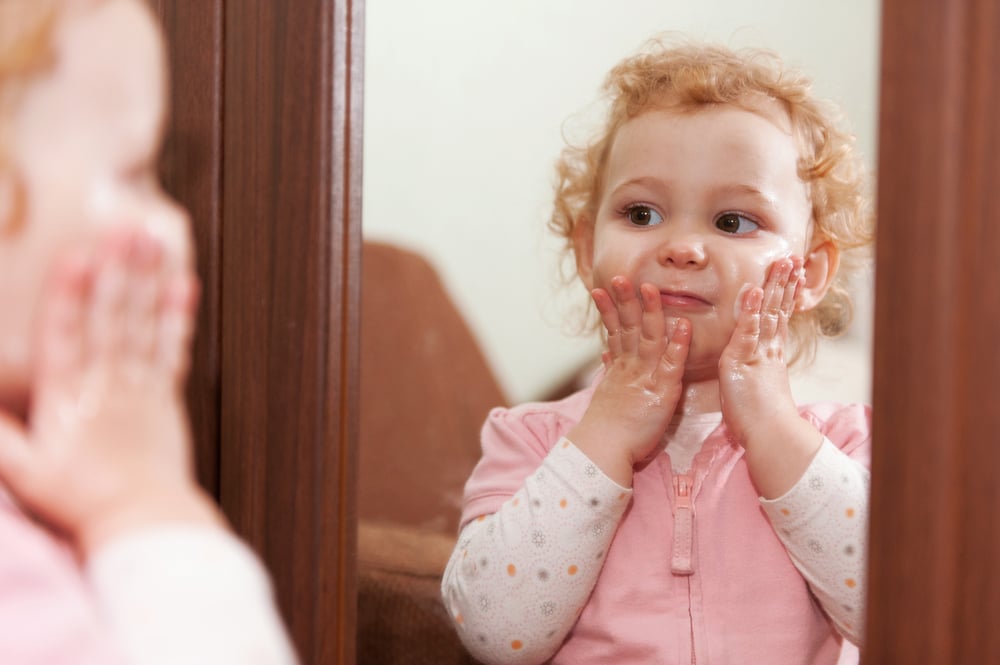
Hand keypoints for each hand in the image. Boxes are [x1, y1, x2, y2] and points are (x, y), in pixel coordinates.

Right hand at [0, 229, 220, 554]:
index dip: (69, 294)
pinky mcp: (165, 396)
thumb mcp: (23, 469)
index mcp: (65, 398)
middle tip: (123, 226)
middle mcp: (104, 383)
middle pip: (109, 318)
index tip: (77, 255)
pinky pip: (172, 349)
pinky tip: (183, 284)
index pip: (65, 336)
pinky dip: (177, 316)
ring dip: (145, 279)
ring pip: (140, 324)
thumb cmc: (78, 499)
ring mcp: (140, 386)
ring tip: (151, 238)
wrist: (141, 519)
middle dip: (115, 270)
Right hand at [567, 276, 690, 485]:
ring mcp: (646, 377)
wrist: (604, 449)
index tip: (604, 288)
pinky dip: (678, 344)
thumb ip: (610, 373)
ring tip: (649, 288)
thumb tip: (606, 356)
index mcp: (619, 368)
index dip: (610, 309)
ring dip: (650, 311)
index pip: (615, 331)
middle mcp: (631, 367)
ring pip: (647, 338)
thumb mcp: (606, 396)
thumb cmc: (608, 429)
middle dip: (624, 300)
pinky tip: (684, 327)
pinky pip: (671, 364)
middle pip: (628, 327)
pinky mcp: (662, 391)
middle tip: (621, 277)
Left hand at [719, 257, 821, 496]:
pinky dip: (751, 310)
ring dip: (774, 287)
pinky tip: (756, 290)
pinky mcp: (742, 361)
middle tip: (793, 259)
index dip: (783, 295)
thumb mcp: (756, 389)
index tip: (791, 274)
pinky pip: (748, 331)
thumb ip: (757, 372)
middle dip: (785, 283)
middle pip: (777, 309)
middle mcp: (767, 351)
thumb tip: (757, 369)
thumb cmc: (759, 421)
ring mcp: (757, 354)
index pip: (777, 319)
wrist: (769, 437)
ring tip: (782, 263)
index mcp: (769, 356)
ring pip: (767, 314)